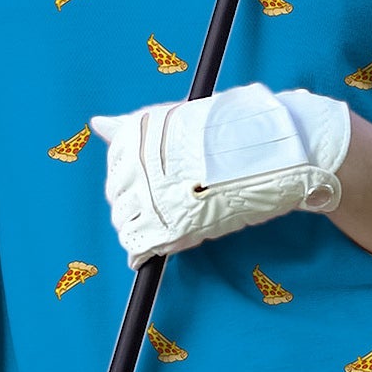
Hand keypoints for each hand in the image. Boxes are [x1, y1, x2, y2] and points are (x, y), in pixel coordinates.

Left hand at [91, 84, 350, 267]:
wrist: (275, 151)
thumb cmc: (231, 132)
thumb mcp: (178, 120)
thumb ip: (133, 128)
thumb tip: (96, 123)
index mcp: (140, 133)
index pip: (115, 166)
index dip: (130, 180)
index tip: (148, 183)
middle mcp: (141, 162)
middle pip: (116, 196)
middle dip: (132, 205)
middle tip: (160, 206)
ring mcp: (155, 195)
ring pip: (125, 221)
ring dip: (137, 228)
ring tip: (163, 224)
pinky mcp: (173, 225)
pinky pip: (140, 245)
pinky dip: (141, 251)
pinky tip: (149, 251)